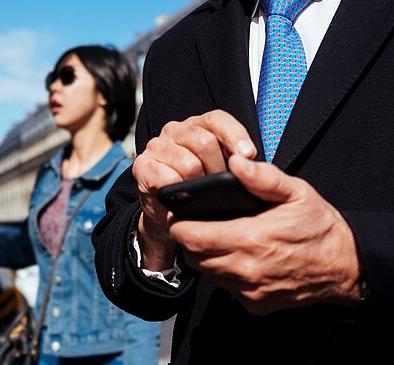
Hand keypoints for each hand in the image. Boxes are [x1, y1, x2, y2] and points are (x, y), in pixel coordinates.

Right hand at [133, 110, 255, 269]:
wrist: (171, 215)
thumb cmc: (201, 190)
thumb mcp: (224, 171)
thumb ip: (238, 161)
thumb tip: (251, 163)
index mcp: (199, 125)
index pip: (218, 120)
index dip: (235, 136)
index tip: (249, 155)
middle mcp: (176, 131)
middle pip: (204, 141)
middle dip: (218, 168)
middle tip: (220, 185)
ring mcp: (157, 146)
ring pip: (188, 163)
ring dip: (198, 183)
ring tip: (200, 193)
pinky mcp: (142, 165)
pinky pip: (164, 177)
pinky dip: (176, 190)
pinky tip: (180, 196)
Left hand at [168, 154, 361, 314]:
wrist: (345, 267)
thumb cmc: (320, 227)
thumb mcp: (297, 193)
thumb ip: (263, 178)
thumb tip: (236, 163)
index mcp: (251, 239)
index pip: (192, 237)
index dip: (180, 224)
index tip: (182, 213)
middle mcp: (247, 270)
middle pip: (193, 257)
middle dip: (190, 239)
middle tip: (198, 224)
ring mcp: (250, 291)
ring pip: (207, 274)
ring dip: (205, 257)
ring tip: (218, 238)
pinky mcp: (255, 305)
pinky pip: (225, 288)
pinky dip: (224, 273)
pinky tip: (238, 257)